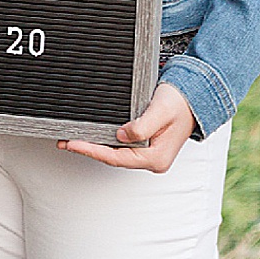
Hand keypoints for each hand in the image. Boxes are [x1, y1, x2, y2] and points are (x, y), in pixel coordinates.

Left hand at [58, 82, 197, 172]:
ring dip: (95, 145)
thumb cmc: (180, 103)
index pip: (116, 158)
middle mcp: (152, 160)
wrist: (194, 97)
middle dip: (89, 149)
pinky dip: (105, 141)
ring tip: (73, 139)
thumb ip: (141, 125)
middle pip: (113, 158)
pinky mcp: (145, 147)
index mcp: (156, 158)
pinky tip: (93, 136)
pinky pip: (121, 147)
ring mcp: (149, 155)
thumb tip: (121, 135)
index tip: (73, 143)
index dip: (92, 151)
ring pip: (116, 153)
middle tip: (65, 142)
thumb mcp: (160, 111)